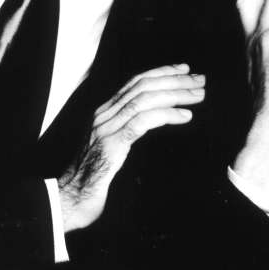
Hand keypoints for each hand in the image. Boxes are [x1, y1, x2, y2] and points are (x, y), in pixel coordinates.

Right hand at [58, 64, 204, 231]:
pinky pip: (143, 121)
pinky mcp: (111, 144)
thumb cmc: (93, 179)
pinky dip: (167, 114)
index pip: (136, 82)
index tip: (184, 69)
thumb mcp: (112, 148)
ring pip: (145, 99)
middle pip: (143, 86)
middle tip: (200, 80)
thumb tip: (153, 122)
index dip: (161, 72)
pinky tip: (185, 115)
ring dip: (175, 94)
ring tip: (198, 95)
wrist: (68, 200)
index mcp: (105, 112)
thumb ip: (127, 131)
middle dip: (174, 80)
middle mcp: (104, 114)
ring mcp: (106, 127)